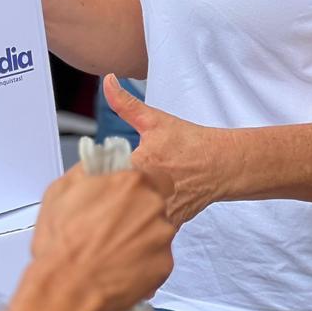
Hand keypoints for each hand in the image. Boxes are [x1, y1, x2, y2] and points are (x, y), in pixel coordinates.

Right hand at [32, 164, 175, 310]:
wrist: (66, 287)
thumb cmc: (61, 242)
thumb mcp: (62, 189)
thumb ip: (89, 170)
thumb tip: (99, 165)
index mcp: (131, 182)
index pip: (155, 176)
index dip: (141, 188)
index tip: (129, 198)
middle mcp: (153, 206)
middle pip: (156, 205)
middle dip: (140, 213)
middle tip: (115, 228)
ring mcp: (161, 238)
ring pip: (158, 233)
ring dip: (142, 239)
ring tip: (115, 252)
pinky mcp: (164, 267)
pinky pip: (158, 260)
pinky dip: (144, 263)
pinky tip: (121, 268)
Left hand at [103, 74, 220, 226]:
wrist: (221, 165)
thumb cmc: (188, 142)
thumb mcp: (155, 120)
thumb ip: (125, 103)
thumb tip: (108, 81)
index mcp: (139, 165)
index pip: (98, 175)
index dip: (91, 173)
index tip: (92, 169)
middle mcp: (148, 191)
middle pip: (109, 200)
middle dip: (103, 193)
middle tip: (101, 187)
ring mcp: (159, 211)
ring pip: (127, 218)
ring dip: (119, 211)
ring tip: (117, 201)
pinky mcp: (167, 224)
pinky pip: (144, 229)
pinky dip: (138, 223)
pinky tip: (136, 213)